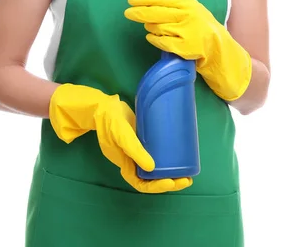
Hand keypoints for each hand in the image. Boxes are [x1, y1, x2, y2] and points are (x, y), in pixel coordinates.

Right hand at [49, 84, 192, 192]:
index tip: (172, 183)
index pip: (142, 184)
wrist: (105, 107)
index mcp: (126, 166)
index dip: (158, 187)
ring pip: (157, 168)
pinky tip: (179, 155)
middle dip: (170, 182)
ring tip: (187, 172)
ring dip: (171, 173)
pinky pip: (157, 154)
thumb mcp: (121, 136)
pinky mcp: (144, 141)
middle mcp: (134, 162)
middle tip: (186, 179)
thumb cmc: (110, 123)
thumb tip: (152, 168)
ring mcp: (139, 152)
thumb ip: (134, 150)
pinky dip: (168, 158)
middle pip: (153, 179)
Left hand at [124, 0, 251, 100]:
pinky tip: (152, 37)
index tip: (132, 0)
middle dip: (139, 12)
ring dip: (149, 26)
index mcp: (189, 4)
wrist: (218, 48)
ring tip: (149, 26)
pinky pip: (161, 41)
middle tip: (128, 13)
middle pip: (157, 13)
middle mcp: (188, 16)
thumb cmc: (200, 25)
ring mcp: (186, 32)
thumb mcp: (192, 9)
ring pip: (157, 27)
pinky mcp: (183, 48)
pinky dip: (154, 39)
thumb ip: (175, 4)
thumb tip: (148, 0)